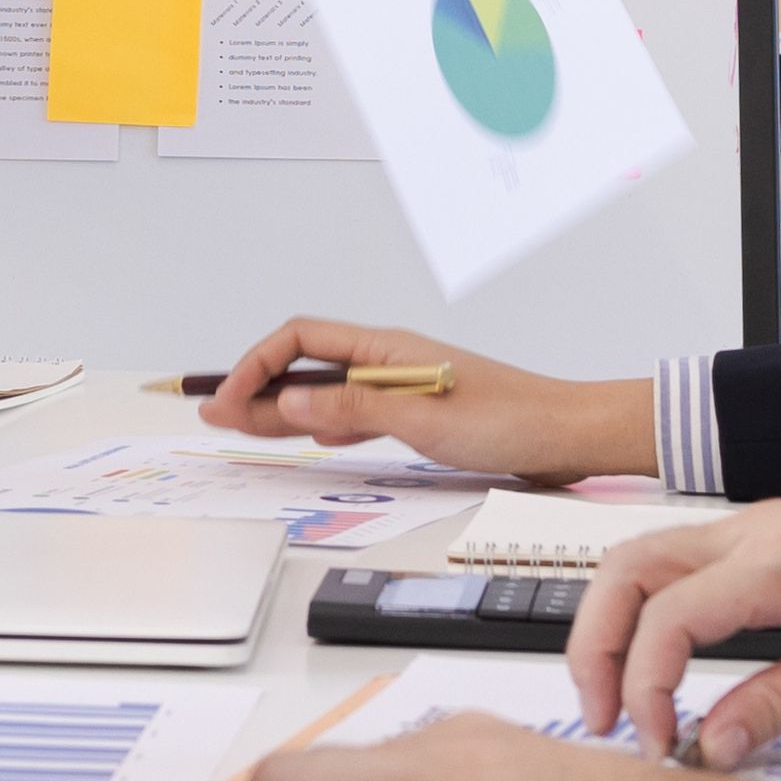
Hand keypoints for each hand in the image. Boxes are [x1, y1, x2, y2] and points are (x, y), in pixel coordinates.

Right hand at [192, 316, 648, 479]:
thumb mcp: (423, 419)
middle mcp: (388, 361)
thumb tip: (290, 402)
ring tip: (240, 427)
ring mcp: (400, 387)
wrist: (568, 435)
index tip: (227, 401)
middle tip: (212, 415)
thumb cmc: (511, 421)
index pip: (300, 342)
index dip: (255, 367)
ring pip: (324, 392)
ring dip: (281, 408)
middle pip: (305, 367)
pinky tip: (304, 437)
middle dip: (255, 387)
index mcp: (386, 349)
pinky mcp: (416, 415)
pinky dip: (319, 424)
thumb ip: (352, 410)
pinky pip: (351, 414)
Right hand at [569, 492, 780, 758]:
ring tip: (624, 694)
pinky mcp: (767, 535)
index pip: (670, 617)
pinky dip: (652, 605)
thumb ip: (780, 706)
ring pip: (646, 556)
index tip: (660, 741)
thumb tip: (712, 745)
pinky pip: (682, 558)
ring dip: (617, 622)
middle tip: (604, 715)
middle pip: (628, 568)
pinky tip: (664, 657)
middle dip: (596, 644)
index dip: (648, 686)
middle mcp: (757, 530)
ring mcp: (758, 525)